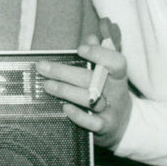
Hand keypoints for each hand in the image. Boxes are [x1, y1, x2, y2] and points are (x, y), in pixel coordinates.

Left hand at [36, 19, 131, 149]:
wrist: (124, 125)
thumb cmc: (108, 92)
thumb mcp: (108, 74)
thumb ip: (99, 55)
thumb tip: (91, 38)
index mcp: (117, 76)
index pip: (115, 62)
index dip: (99, 54)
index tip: (80, 49)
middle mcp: (116, 92)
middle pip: (91, 80)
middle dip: (64, 72)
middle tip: (42, 67)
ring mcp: (111, 111)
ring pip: (89, 100)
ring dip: (66, 91)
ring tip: (47, 85)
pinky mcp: (105, 128)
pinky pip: (93, 123)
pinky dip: (79, 116)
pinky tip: (65, 108)